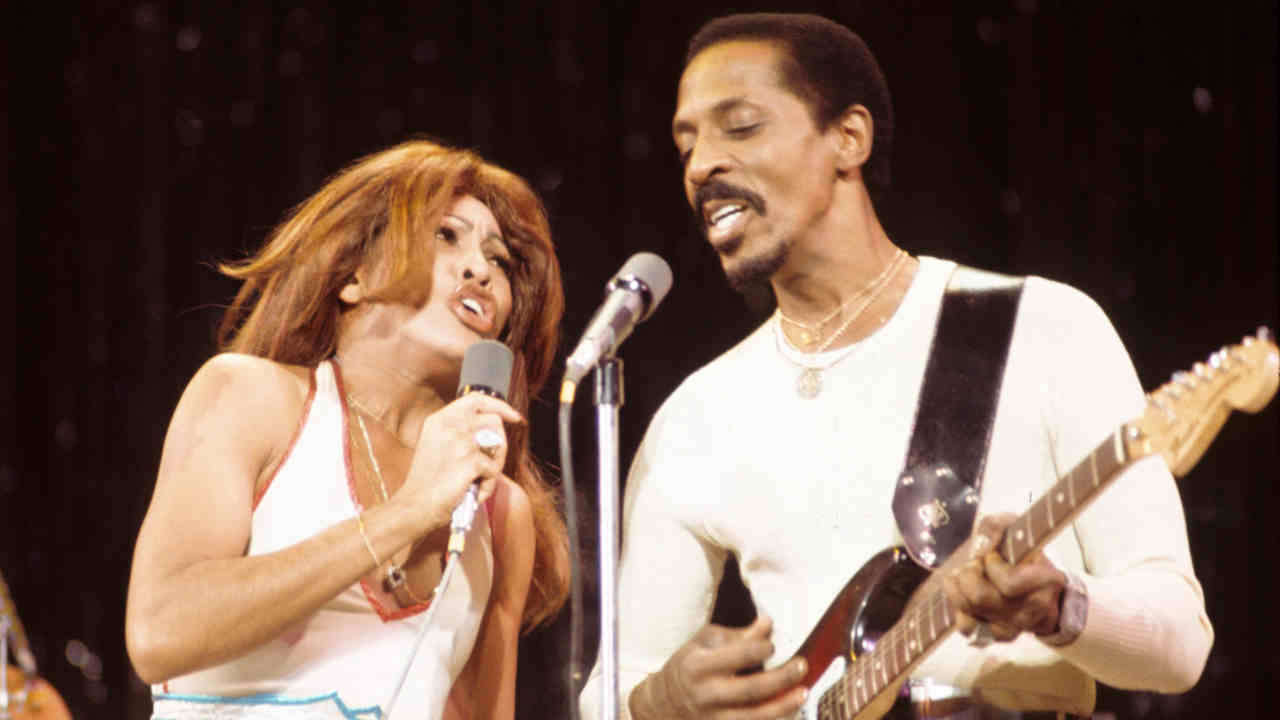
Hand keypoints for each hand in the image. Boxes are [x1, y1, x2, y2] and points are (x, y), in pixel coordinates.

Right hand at [397, 393, 523, 531]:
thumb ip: (458, 431)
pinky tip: (472, 493)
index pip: (476, 399)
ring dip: (495, 465)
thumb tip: (493, 428)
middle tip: (490, 465)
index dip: (499, 406)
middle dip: (500, 443)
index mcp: (440, 419)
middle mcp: (450, 425)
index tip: (513, 416)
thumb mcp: (436, 444)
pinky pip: (494, 470)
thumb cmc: (428, 482)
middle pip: (494, 421)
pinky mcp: (470, 460)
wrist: (415, 506)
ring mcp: (460, 441)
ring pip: (499, 445)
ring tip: (479, 480)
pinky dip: (488, 485)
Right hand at [629, 615, 807, 719]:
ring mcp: (714, 718)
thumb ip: (737, 635)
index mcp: (698, 666)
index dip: (761, 648)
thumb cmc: (689, 665)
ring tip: (802, 692)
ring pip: (755, 716)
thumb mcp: (704, 642)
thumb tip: (767, 624)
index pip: (737, 655)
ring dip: (783, 705)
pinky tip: (788, 710)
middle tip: (801, 666)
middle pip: (751, 689)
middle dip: (781, 678)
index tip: (773, 644)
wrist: (665, 702)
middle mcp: (706, 694)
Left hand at [943, 514, 1065, 642]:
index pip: (1009, 582)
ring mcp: (1016, 626)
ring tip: (963, 575)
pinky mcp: (1000, 635)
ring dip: (957, 588)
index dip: (991, 565)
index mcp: (1046, 581)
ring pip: (970, 612)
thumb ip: (996, 526)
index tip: (992, 555)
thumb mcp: (1015, 527)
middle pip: (980, 597)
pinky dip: (958, 607)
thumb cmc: (1023, 552)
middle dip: (968, 574)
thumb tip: (980, 547)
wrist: (1036, 581)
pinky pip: (967, 627)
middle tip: (973, 564)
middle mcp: (1033, 610)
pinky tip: (963, 594)